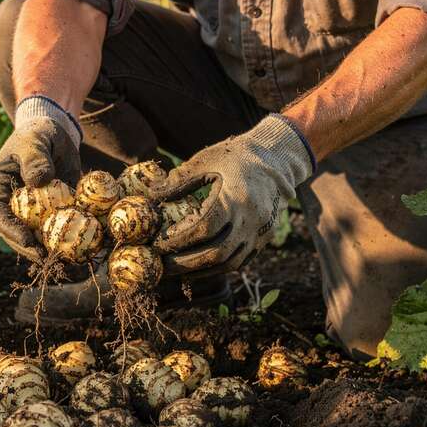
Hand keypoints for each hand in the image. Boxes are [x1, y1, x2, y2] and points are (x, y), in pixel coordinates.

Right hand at [0, 97, 82, 261]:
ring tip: (61, 257)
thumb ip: (35, 159)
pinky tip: (73, 246)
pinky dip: (59, 237)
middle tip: (46, 257)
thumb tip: (39, 182)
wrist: (54, 131)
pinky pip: (48, 227)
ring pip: (29, 233)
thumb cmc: (39, 133)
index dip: (9, 229)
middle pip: (11, 230)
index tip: (28, 241)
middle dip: (27, 246)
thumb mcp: (35, 141)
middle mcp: (8, 200)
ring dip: (43, 246)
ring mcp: (26, 207)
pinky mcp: (44, 210)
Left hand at [147, 115, 314, 275]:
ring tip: (177, 270)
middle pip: (216, 253)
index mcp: (235, 198)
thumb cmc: (235, 156)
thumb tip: (150, 195)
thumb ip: (178, 180)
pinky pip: (240, 261)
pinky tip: (199, 267)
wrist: (276, 158)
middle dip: (186, 263)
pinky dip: (218, 268)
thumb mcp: (206, 160)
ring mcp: (261, 232)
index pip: (204, 229)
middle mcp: (252, 219)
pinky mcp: (264, 238)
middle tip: (163, 266)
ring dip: (201, 271)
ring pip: (229, 264)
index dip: (179, 240)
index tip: (159, 244)